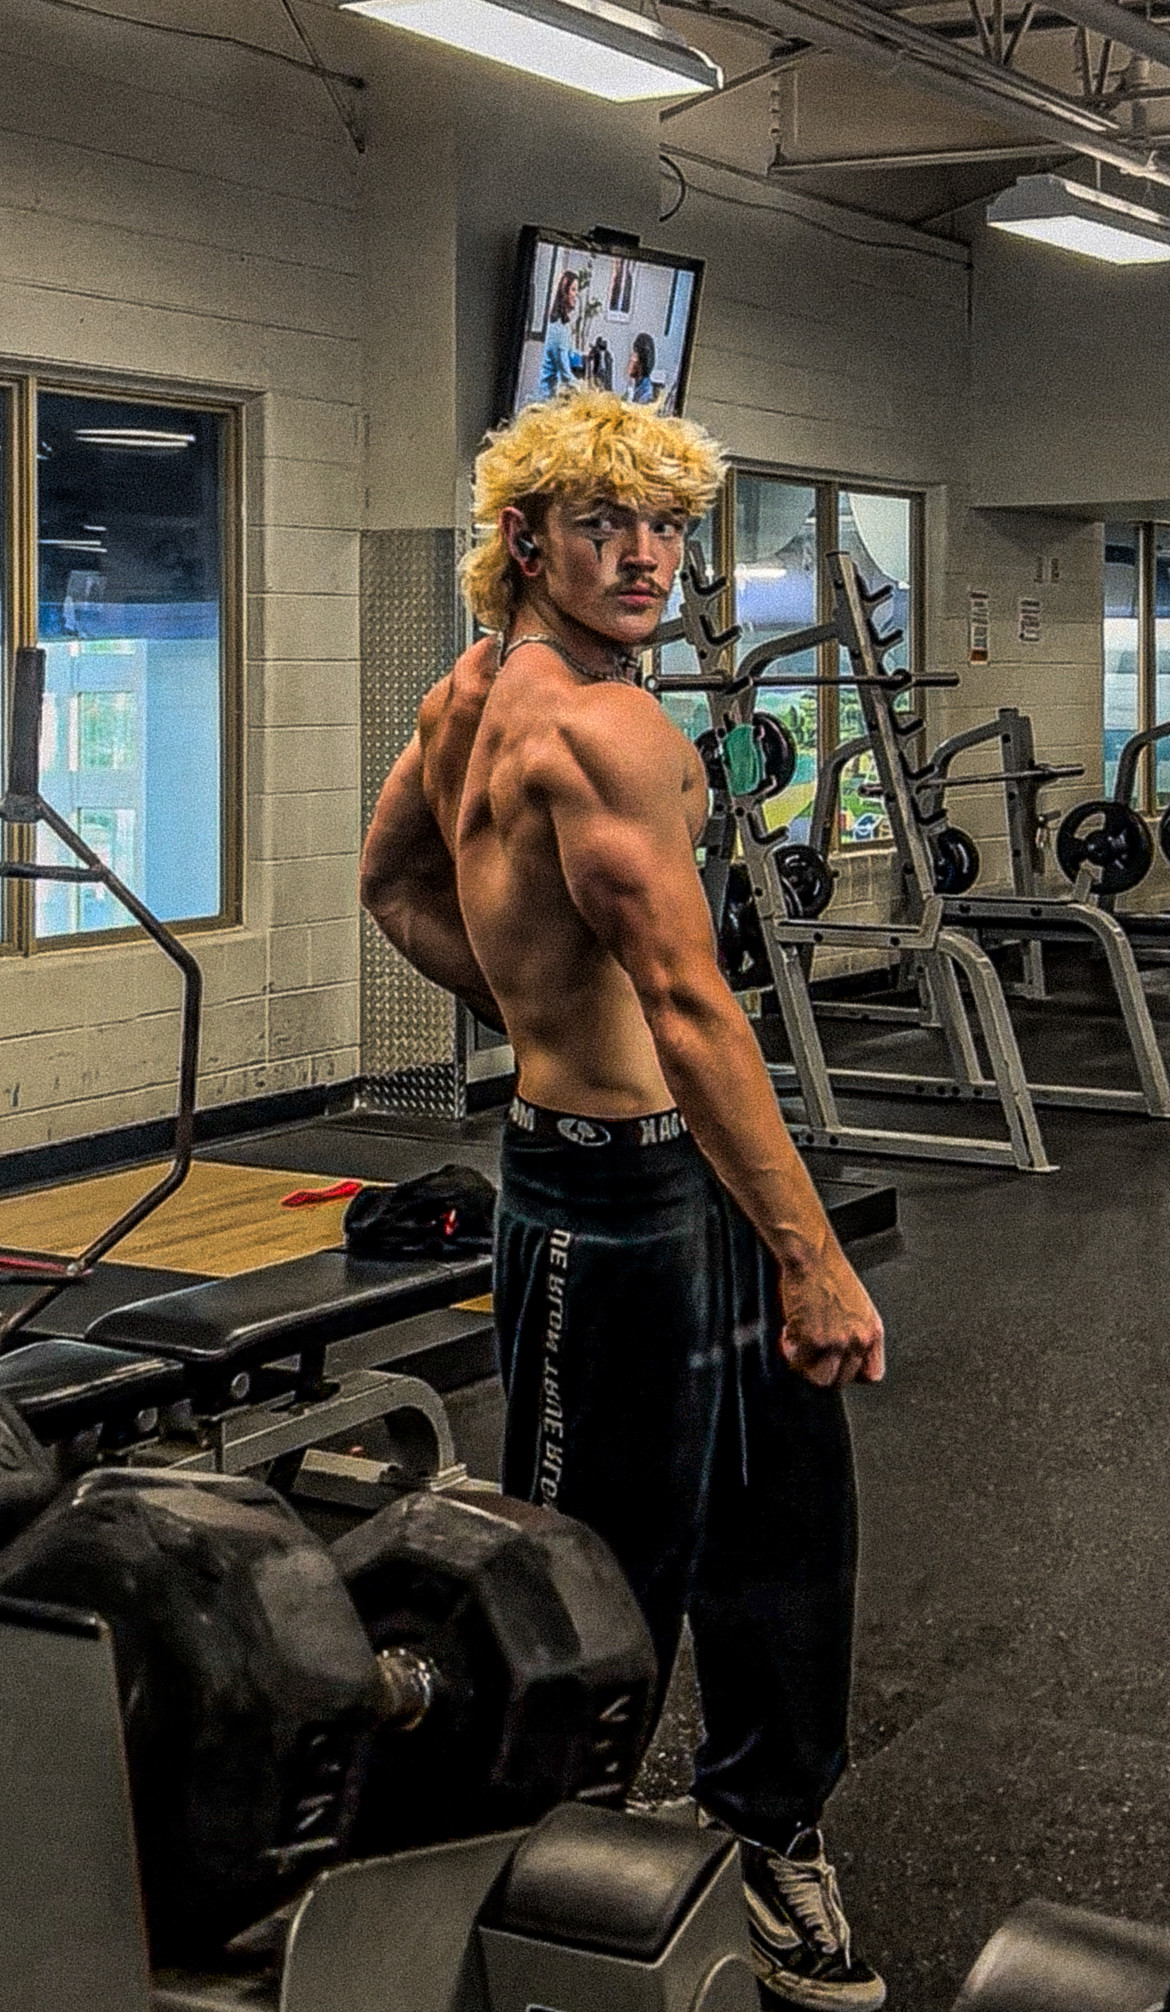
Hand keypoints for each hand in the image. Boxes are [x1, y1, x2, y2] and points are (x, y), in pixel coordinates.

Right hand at [777, 1240, 884, 1389]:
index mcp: (872, 1331)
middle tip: (810, 1354)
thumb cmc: (829, 1273)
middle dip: (823, 1369)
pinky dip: (790, 1349)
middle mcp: (858, 1339)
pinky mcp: (813, 1339)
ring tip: (799, 1347)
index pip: (872, 1374)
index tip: (837, 1365)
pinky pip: (798, 1361)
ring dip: (806, 1365)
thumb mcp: (856, 1306)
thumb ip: (854, 1332)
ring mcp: (836, 1342)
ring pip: (821, 1379)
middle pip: (843, 1380)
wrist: (813, 1256)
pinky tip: (790, 1331)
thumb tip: (841, 1355)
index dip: (851, 1373)